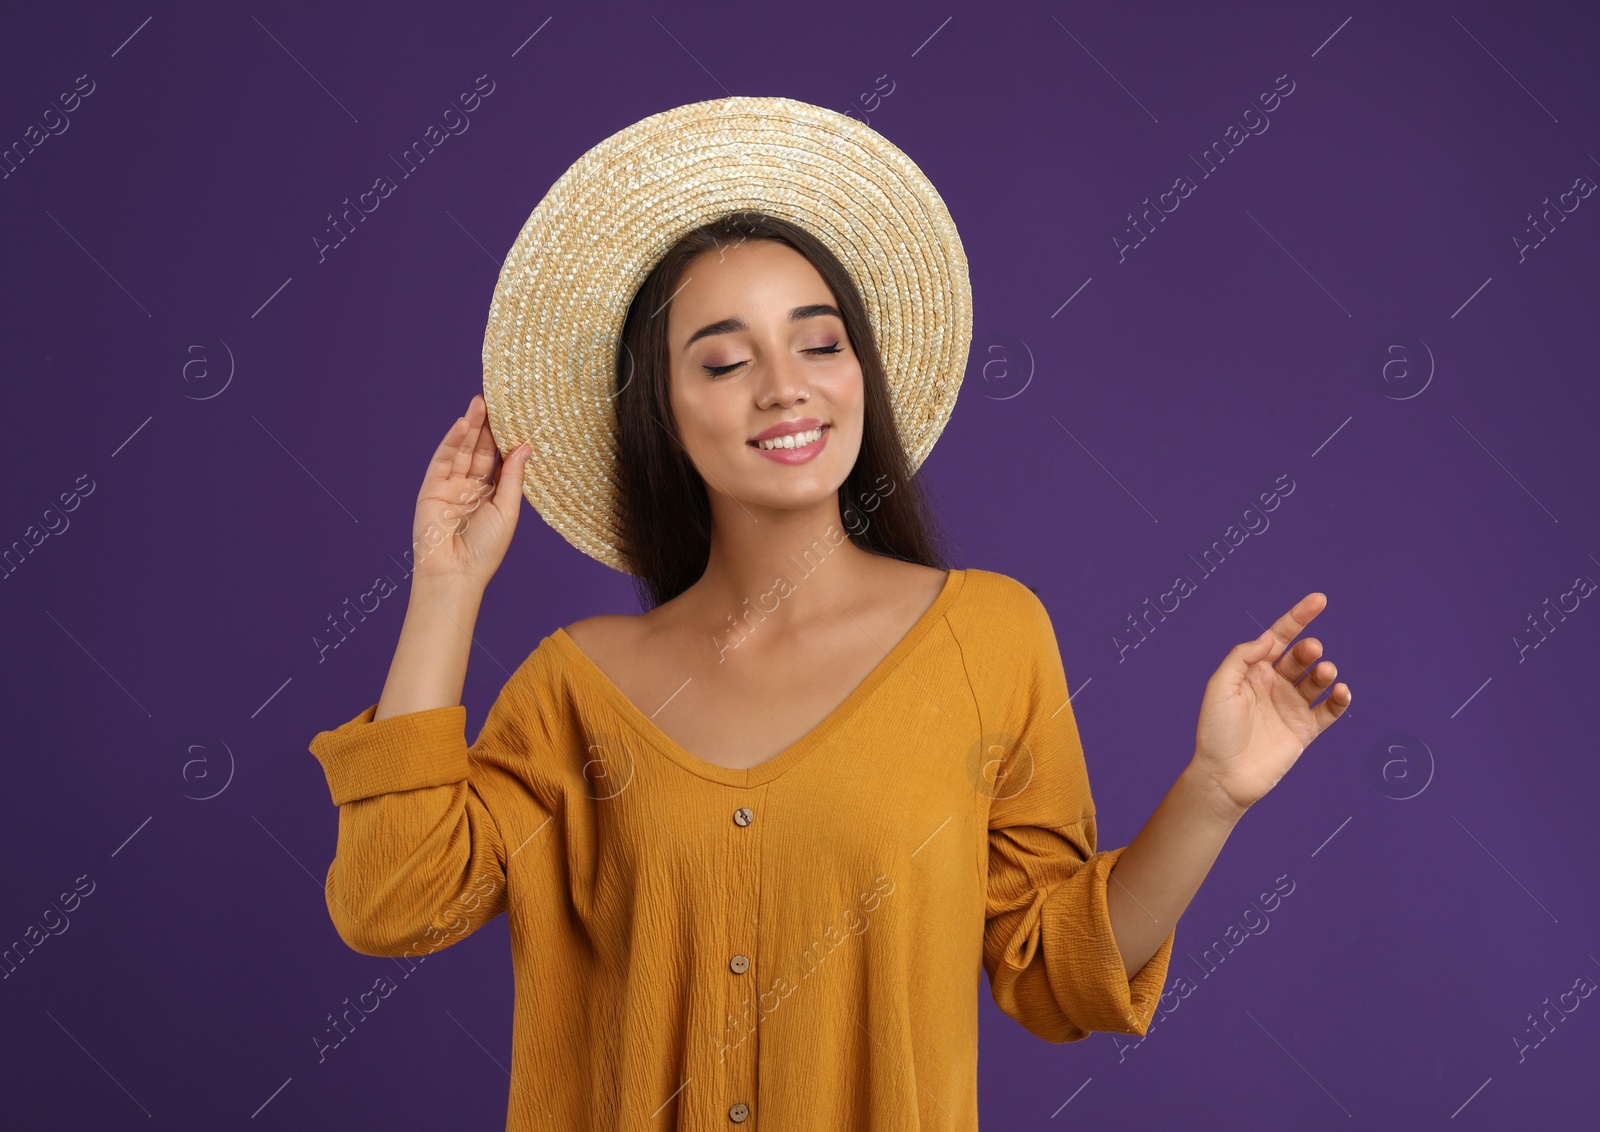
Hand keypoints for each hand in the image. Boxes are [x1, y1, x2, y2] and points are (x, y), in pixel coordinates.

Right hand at [409, 393, 530, 586]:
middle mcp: (470, 488)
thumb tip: (525, 447)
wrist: (455, 573)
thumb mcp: (507, 510)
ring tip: (481, 403)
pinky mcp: (431, 488)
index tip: (515, 415)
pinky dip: (453, 442)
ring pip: (463, 451)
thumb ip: (513, 477)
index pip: (499, 460)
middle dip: (488, 426)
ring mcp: (450, 487)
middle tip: (496, 399)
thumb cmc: (486, 549)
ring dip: (471, 427)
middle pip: (480, 451)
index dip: (505, 439)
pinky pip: (444, 460)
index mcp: (491, 495)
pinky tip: (463, 424)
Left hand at [1190, 593, 1351, 820]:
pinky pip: (1330, 710)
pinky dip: (1340, 698)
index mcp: (1253, 671)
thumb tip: (1268, 638)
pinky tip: (1341, 691)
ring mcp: (1292, 707)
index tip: (1319, 600)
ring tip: (1325, 672)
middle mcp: (1274, 685)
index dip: (1298, 617)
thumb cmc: (1216, 731)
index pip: (1279, 637)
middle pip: (1301, 656)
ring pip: (1317, 680)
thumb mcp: (1220, 687)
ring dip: (1325, 671)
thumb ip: (1242, 658)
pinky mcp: (1305, 730)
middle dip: (1310, 649)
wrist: (1224, 777)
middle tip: (1311, 652)